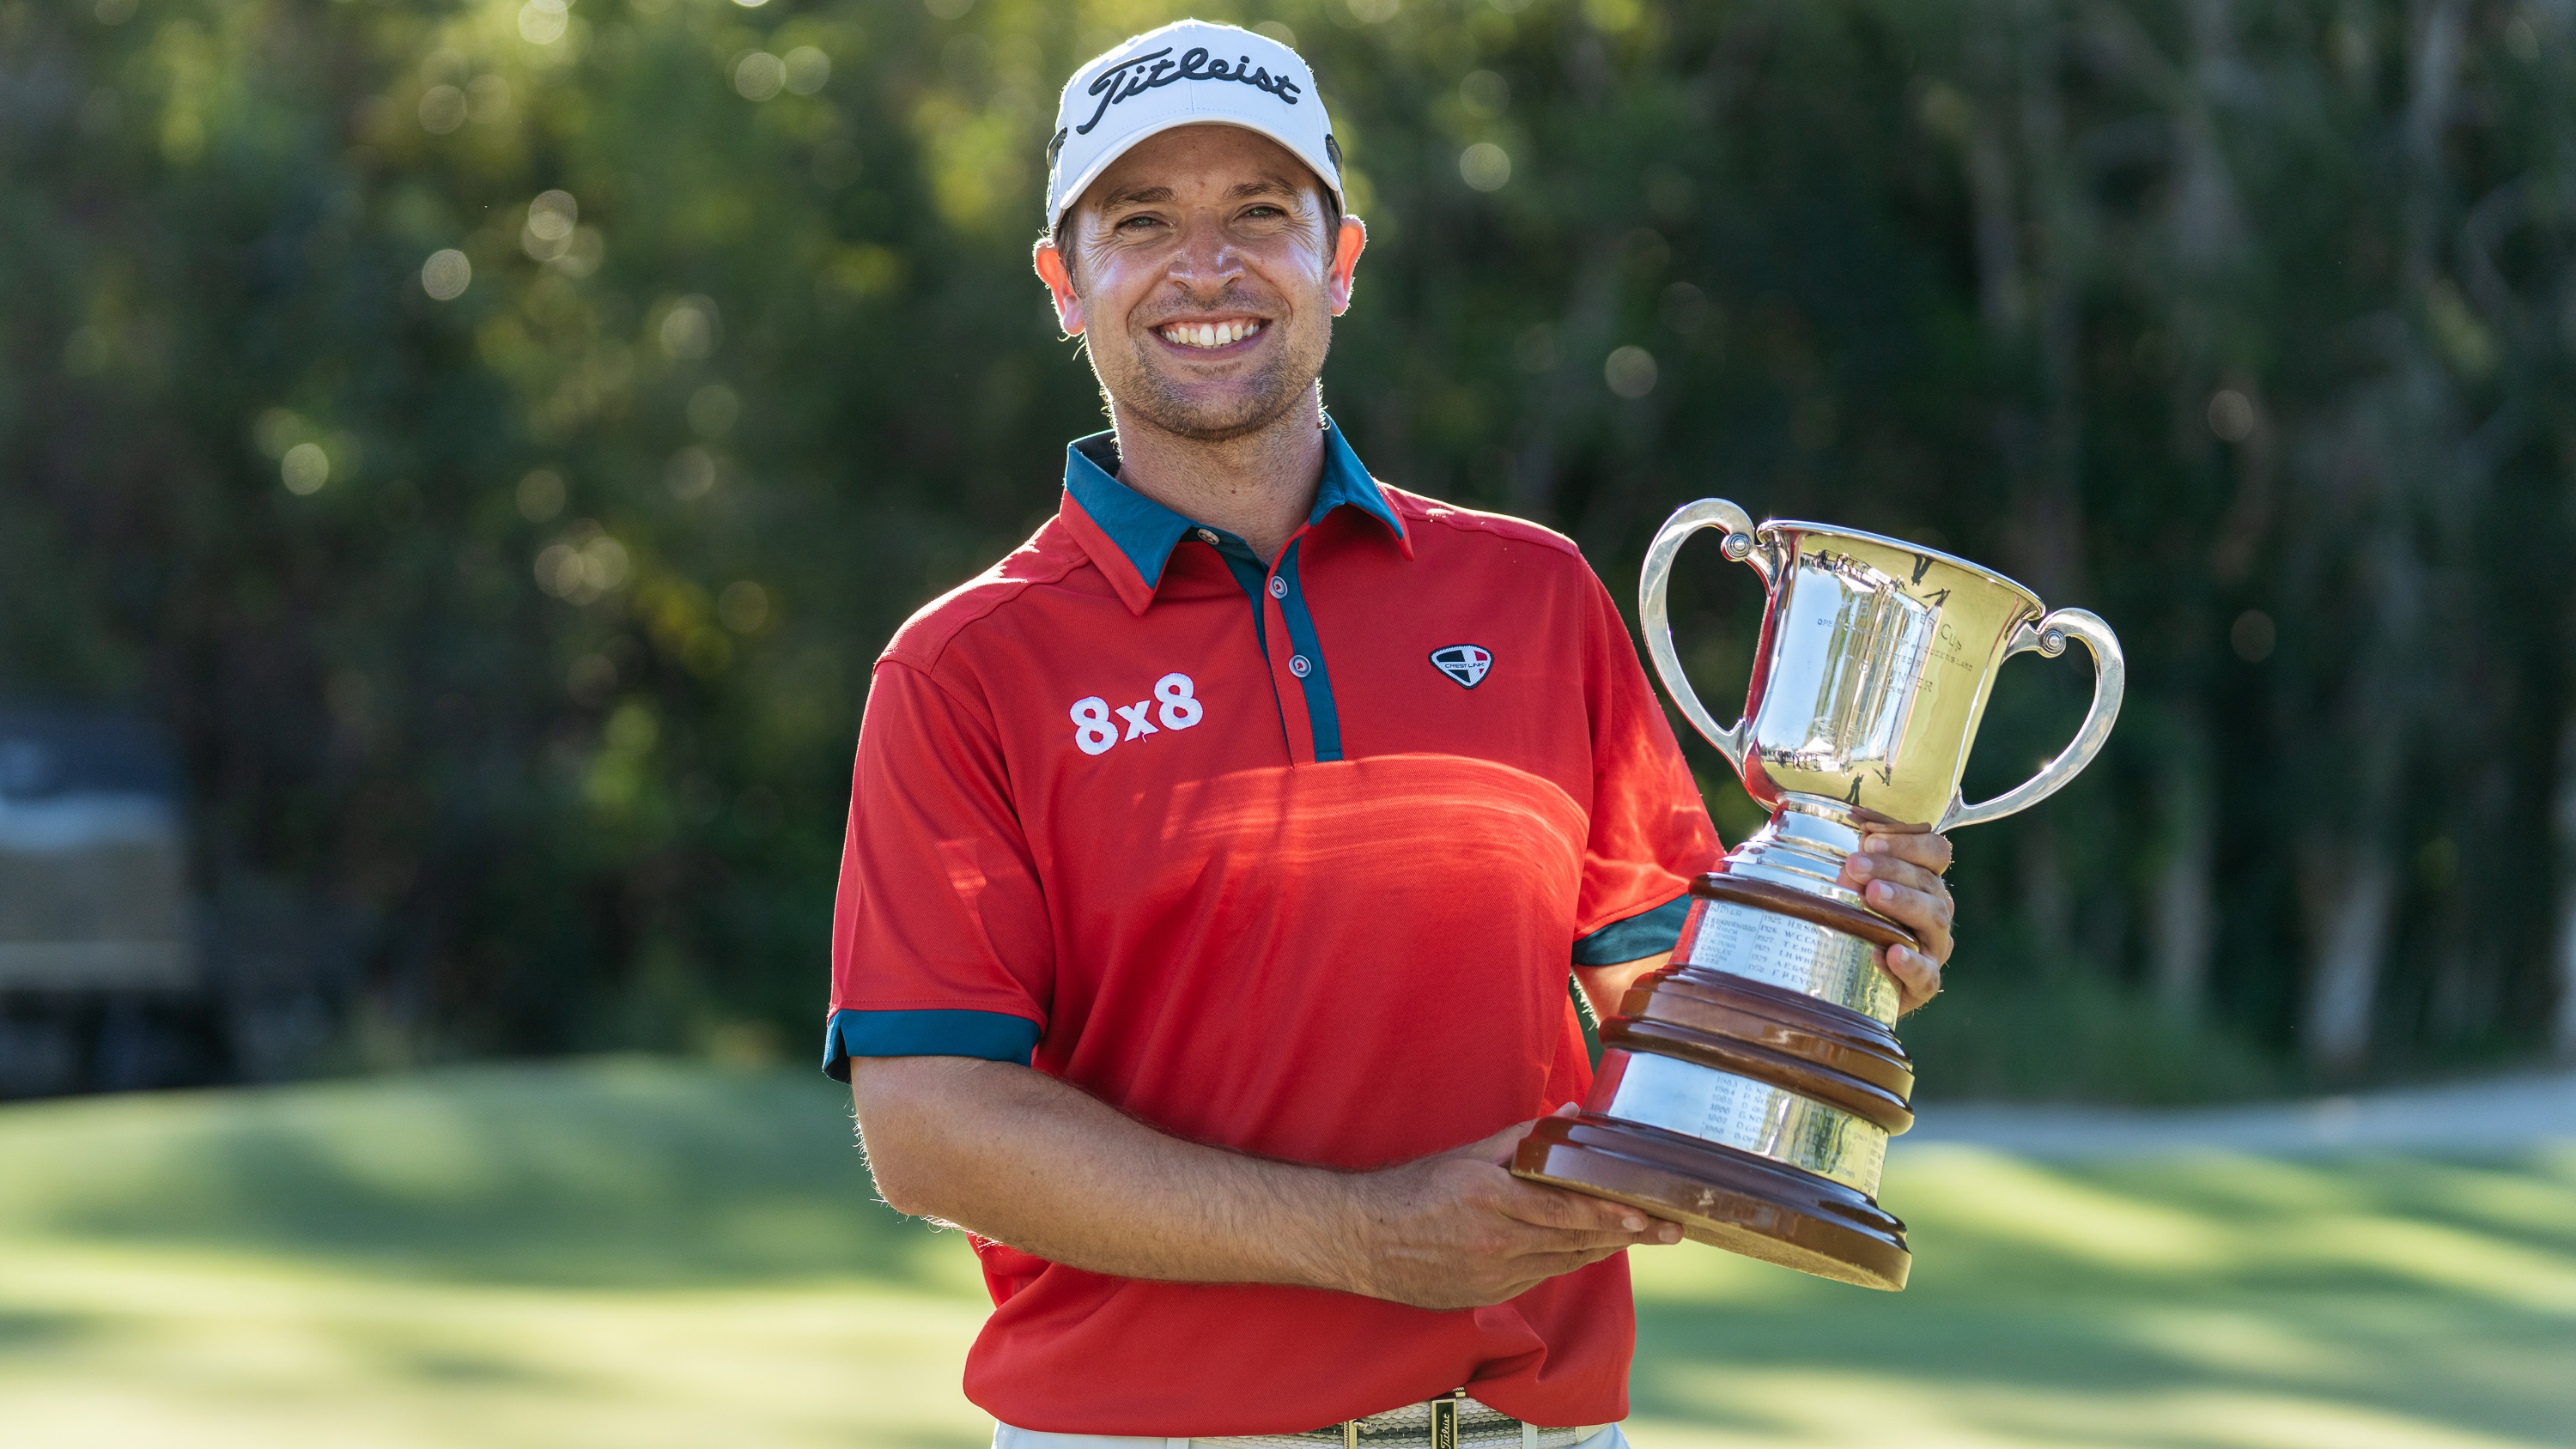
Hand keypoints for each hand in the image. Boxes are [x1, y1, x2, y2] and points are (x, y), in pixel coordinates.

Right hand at [1330, 1106, 1679, 1309]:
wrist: (1364, 1240)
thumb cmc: (1414, 1190)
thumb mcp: (1468, 1155)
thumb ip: (1523, 1139)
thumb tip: (1570, 1118)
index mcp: (1491, 1200)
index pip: (1567, 1212)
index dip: (1611, 1216)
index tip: (1646, 1215)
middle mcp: (1497, 1243)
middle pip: (1577, 1242)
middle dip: (1626, 1236)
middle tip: (1669, 1230)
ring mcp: (1494, 1275)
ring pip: (1564, 1263)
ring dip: (1602, 1249)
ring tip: (1638, 1237)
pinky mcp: (1488, 1296)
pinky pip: (1540, 1276)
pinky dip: (1566, 1261)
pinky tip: (1586, 1249)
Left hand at [1838, 819, 1954, 1014]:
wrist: (1842, 985)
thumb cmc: (1842, 925)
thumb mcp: (1836, 888)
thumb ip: (1828, 858)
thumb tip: (1777, 818)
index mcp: (1921, 881)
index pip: (1935, 850)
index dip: (1908, 840)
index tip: (1869, 836)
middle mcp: (1934, 910)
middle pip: (1929, 882)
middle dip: (1893, 868)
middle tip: (1855, 865)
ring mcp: (1932, 949)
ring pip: (1933, 919)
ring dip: (1903, 902)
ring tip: (1871, 895)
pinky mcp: (1922, 986)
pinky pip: (1927, 976)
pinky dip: (1911, 964)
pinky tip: (1889, 954)